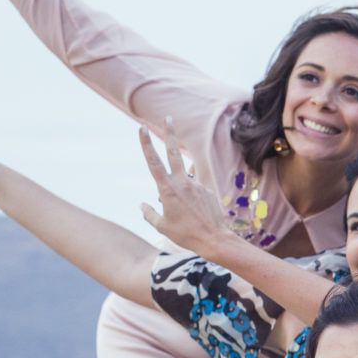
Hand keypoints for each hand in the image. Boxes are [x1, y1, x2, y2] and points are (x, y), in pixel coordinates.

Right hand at [138, 125, 234, 256]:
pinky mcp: (208, 190)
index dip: (146, 144)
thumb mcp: (161, 226)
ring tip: (187, 214)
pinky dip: (192, 201)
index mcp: (167, 189)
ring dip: (180, 191)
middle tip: (168, 117)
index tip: (142, 128)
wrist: (214, 240)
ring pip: (184, 181)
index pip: (153, 162)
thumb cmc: (185, 235)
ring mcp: (197, 185)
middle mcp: (183, 182)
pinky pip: (195, 192)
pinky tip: (198, 216)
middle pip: (174, 152)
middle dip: (170, 134)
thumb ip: (149, 213)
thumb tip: (142, 205)